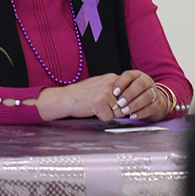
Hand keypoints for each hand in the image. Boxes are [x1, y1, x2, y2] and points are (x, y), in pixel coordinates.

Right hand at [36, 71, 167, 121]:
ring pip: (118, 112)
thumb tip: (129, 100)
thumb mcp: (100, 86)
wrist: (64, 98)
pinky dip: (100, 117)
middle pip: (126, 104)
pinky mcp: (100, 103)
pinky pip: (108, 117)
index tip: (122, 107)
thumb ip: (114, 90)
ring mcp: (106, 93)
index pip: (129, 94)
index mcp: (112, 78)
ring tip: (96, 108)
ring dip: (109, 114)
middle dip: (118, 110)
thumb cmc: (81, 95)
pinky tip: (91, 111)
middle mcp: (111, 84)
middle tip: (103, 108)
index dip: (126, 103)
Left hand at [102, 71, 164, 120]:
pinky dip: (140, 112)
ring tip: (125, 110)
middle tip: (119, 102)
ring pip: (146, 96)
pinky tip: (132, 115)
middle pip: (140, 84)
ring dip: (134, 104)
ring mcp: (154, 92)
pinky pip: (151, 107)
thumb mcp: (126, 88)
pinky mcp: (157, 104)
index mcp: (137, 76)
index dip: (121, 83)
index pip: (129, 75)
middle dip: (129, 94)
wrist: (152, 101)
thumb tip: (104, 94)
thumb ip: (118, 90)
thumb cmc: (134, 94)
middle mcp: (147, 82)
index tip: (114, 92)